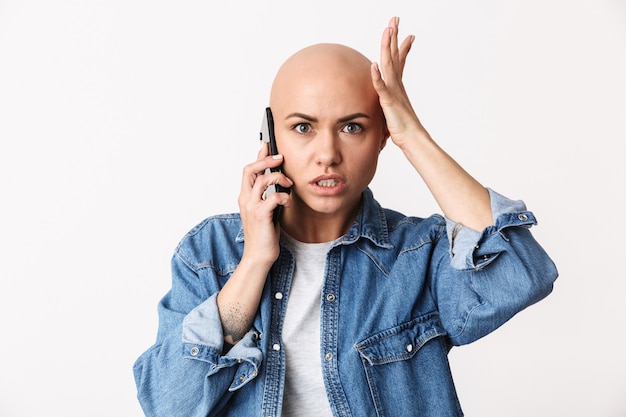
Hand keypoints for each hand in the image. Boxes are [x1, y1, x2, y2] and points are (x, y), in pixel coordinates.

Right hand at [238, 144, 291, 264]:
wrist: (259, 255)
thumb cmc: (264, 234)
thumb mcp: (265, 210)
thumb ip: (267, 195)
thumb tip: (280, 182)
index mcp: (245, 197)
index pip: (249, 170)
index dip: (258, 156)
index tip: (267, 145)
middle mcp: (245, 199)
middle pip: (250, 169)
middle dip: (266, 160)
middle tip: (280, 158)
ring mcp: (252, 207)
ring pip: (262, 180)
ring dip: (279, 178)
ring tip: (289, 184)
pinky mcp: (261, 215)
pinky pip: (273, 197)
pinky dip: (284, 196)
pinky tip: (289, 202)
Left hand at [371, 17, 424, 148]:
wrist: (412, 138)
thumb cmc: (403, 127)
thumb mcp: (393, 110)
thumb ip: (389, 102)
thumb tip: (387, 101)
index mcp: (397, 85)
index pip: (399, 60)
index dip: (402, 46)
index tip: (407, 33)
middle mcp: (396, 85)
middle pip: (393, 56)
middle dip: (394, 36)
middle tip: (395, 19)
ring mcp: (393, 92)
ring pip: (389, 65)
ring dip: (387, 48)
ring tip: (387, 31)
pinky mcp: (389, 102)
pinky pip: (382, 88)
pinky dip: (378, 77)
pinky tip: (374, 66)